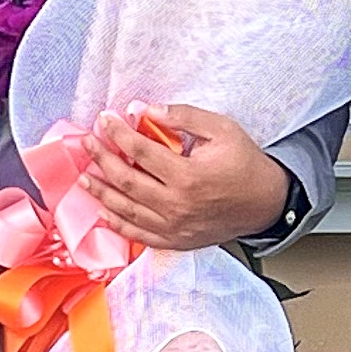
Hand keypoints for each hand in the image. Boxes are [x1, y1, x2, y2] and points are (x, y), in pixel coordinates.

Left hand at [86, 104, 289, 253]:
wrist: (266, 203)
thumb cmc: (245, 164)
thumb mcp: (221, 129)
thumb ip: (183, 117)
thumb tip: (146, 111)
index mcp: (187, 176)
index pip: (139, 151)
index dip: (117, 134)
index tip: (105, 120)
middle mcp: (177, 205)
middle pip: (126, 181)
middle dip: (101, 160)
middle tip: (87, 144)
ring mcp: (175, 227)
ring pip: (126, 211)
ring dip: (101, 193)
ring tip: (84, 177)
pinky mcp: (176, 241)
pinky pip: (139, 235)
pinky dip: (118, 224)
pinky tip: (104, 212)